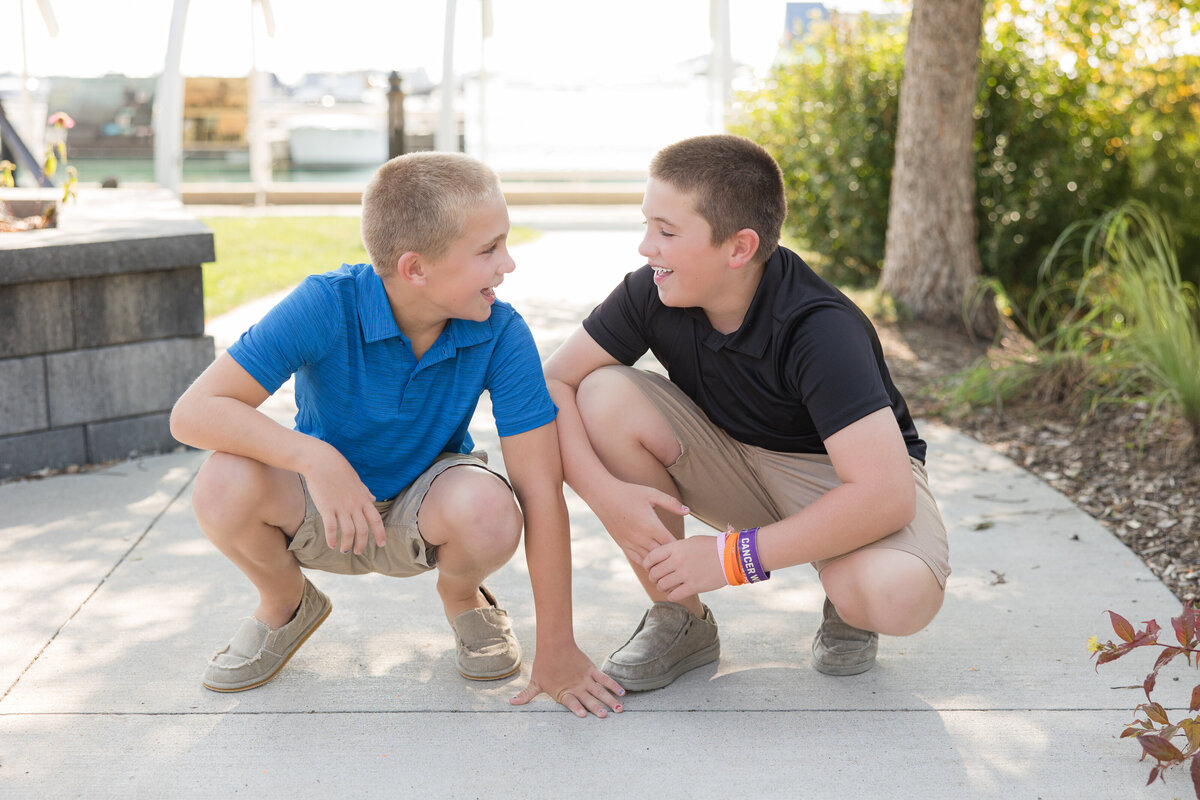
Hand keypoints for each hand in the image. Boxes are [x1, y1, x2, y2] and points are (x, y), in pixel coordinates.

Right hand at [303, 447, 385, 554]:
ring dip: (347, 544)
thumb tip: (373, 499)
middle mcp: (354, 505)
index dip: (380, 533)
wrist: (322, 461)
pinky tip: (331, 545)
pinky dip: (332, 538)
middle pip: (363, 529)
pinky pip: (331, 527)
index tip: (382, 544)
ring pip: (349, 532)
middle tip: (358, 552)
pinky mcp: (327, 507)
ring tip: (345, 551)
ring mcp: (341, 507)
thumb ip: (365, 492)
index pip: (376, 520)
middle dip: (362, 543)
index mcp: (363, 499)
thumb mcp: (356, 480)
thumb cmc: (338, 469)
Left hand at [510, 645, 625, 717]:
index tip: (584, 715)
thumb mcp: (535, 682)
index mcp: (563, 692)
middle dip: (597, 707)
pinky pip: (604, 678)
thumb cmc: (543, 664)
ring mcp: (585, 678)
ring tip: (619, 709)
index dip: (577, 708)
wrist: (553, 643)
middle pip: (589, 699)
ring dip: (610, 700)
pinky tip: (622, 693)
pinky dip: (613, 685)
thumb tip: (511, 703)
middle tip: (606, 715)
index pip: (571, 702)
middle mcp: (576, 686)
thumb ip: (526, 695)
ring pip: (600, 691)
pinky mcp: (591, 670)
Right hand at [593, 480, 689, 562]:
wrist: (603, 496)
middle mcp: (642, 538)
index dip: (680, 546)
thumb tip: (688, 511)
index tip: (686, 546)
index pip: (671, 544)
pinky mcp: (623, 545)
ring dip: (660, 561)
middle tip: (681, 556)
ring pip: (650, 561)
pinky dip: (647, 562)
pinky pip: (638, 560)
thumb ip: (671, 503)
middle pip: (662, 556)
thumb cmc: (630, 492)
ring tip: (669, 560)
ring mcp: (631, 543)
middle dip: (672, 556)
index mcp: (652, 526)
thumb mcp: (652, 494)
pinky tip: (654, 559)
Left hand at [644, 534, 725, 600]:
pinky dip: (671, 596)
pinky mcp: (694, 586)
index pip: (651, 557)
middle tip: (658, 579)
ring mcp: (685, 574)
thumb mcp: (690, 542)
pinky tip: (675, 593)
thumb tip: (662, 556)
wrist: (731, 556)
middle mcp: (678, 560)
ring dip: (662, 587)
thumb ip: (675, 549)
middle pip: (654, 573)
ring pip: (662, 585)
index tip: (649, 568)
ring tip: (667, 586)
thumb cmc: (711, 547)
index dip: (647, 564)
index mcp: (676, 547)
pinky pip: (674, 595)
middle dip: (654, 578)